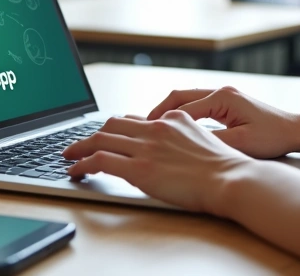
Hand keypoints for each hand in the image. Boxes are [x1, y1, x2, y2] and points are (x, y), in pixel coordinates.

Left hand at [63, 113, 255, 214]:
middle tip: (79, 144)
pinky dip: (81, 164)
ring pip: (100, 139)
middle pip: (113, 124)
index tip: (107, 135)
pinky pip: (99, 161)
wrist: (231, 179)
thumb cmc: (225, 169)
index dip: (116, 128)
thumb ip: (183, 139)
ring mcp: (146, 147)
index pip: (136, 119)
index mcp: (174, 119)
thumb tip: (169, 151)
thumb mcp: (206, 141)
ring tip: (68, 157)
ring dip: (79, 148)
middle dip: (92, 134)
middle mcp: (156, 127)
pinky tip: (75, 172)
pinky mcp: (138, 168)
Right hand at [147, 86, 299, 158]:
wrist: (296, 131)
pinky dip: (184, 114)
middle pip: (180, 96)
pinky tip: (176, 128)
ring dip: (171, 112)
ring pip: (188, 99)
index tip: (146, 131)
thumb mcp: (241, 144)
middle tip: (142, 126)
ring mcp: (225, 96)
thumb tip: (185, 144)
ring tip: (154, 128)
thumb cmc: (273, 137)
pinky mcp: (228, 103)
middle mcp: (222, 92)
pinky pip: (199, 105)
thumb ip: (212, 142)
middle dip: (160, 111)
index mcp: (223, 98)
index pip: (183, 106)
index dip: (162, 119)